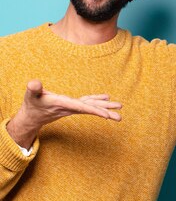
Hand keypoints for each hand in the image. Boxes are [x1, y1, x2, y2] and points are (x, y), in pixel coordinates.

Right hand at [6, 80, 121, 147]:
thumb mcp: (30, 96)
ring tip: (119, 107)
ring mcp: (73, 107)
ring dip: (106, 107)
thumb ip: (33, 89)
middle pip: (91, 110)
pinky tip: (106, 97)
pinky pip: (87, 103)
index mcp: (63, 105)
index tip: (106, 116)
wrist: (31, 117)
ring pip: (91, 106)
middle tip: (120, 118)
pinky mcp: (72, 105)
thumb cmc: (31, 105)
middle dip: (105, 113)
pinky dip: (97, 100)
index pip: (81, 108)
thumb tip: (34, 83)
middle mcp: (71, 108)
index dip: (94, 111)